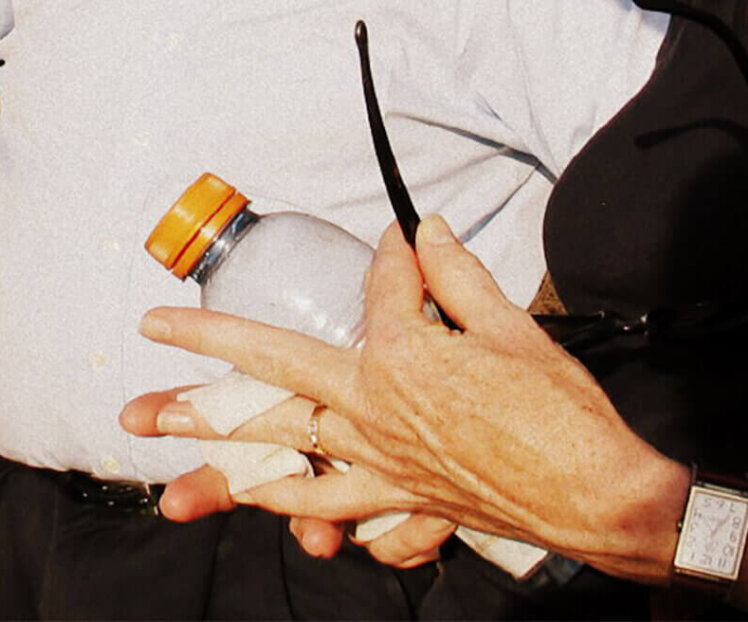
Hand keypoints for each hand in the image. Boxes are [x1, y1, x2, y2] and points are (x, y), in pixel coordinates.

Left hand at [127, 219, 689, 582]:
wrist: (599, 498)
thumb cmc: (563, 415)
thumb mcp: (514, 327)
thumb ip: (459, 276)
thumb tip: (427, 230)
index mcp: (401, 360)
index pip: (377, 289)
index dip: (393, 255)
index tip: (402, 237)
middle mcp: (375, 414)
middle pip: (273, 379)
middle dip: (203, 363)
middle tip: (148, 351)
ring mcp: (383, 466)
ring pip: (283, 459)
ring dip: (221, 457)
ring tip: (166, 461)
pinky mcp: (405, 502)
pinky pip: (340, 511)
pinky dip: (308, 515)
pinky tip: (280, 516)